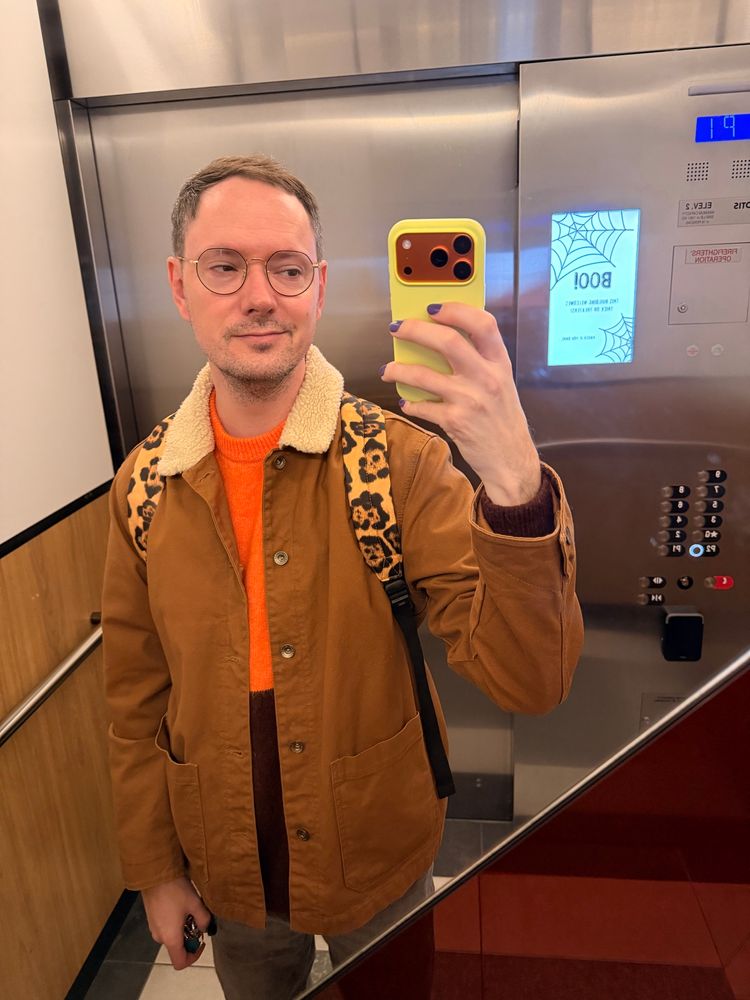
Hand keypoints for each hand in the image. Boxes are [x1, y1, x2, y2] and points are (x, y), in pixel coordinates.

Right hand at [142, 876, 212, 969]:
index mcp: (170, 938)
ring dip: (182, 930)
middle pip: (177, 948)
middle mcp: (159, 937)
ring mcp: (153, 928)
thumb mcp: (195, 904)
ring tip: (189, 910)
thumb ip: (204, 920)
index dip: (194, 957)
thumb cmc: (175, 890)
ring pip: (171, 937)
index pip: (180, 962)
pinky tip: (180, 906)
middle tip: (197, 921)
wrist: (155, 874)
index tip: (202, 943)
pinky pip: (165, 928)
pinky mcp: (151, 919)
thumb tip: (205, 928)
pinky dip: (174, 924)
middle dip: (190, 938)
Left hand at [382, 303, 540, 504]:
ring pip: (424, 374)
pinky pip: (422, 406)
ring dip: (398, 370)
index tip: (433, 307)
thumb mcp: (500, 383)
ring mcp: (470, 400)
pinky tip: (406, 402)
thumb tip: (439, 338)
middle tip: (396, 328)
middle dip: (416, 330)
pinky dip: (410, 403)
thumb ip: (479, 361)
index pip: (483, 323)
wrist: (511, 459)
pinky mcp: (455, 422)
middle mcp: (487, 378)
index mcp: (500, 363)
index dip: (456, 310)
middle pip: (448, 341)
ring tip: (387, 370)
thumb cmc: (502, 418)